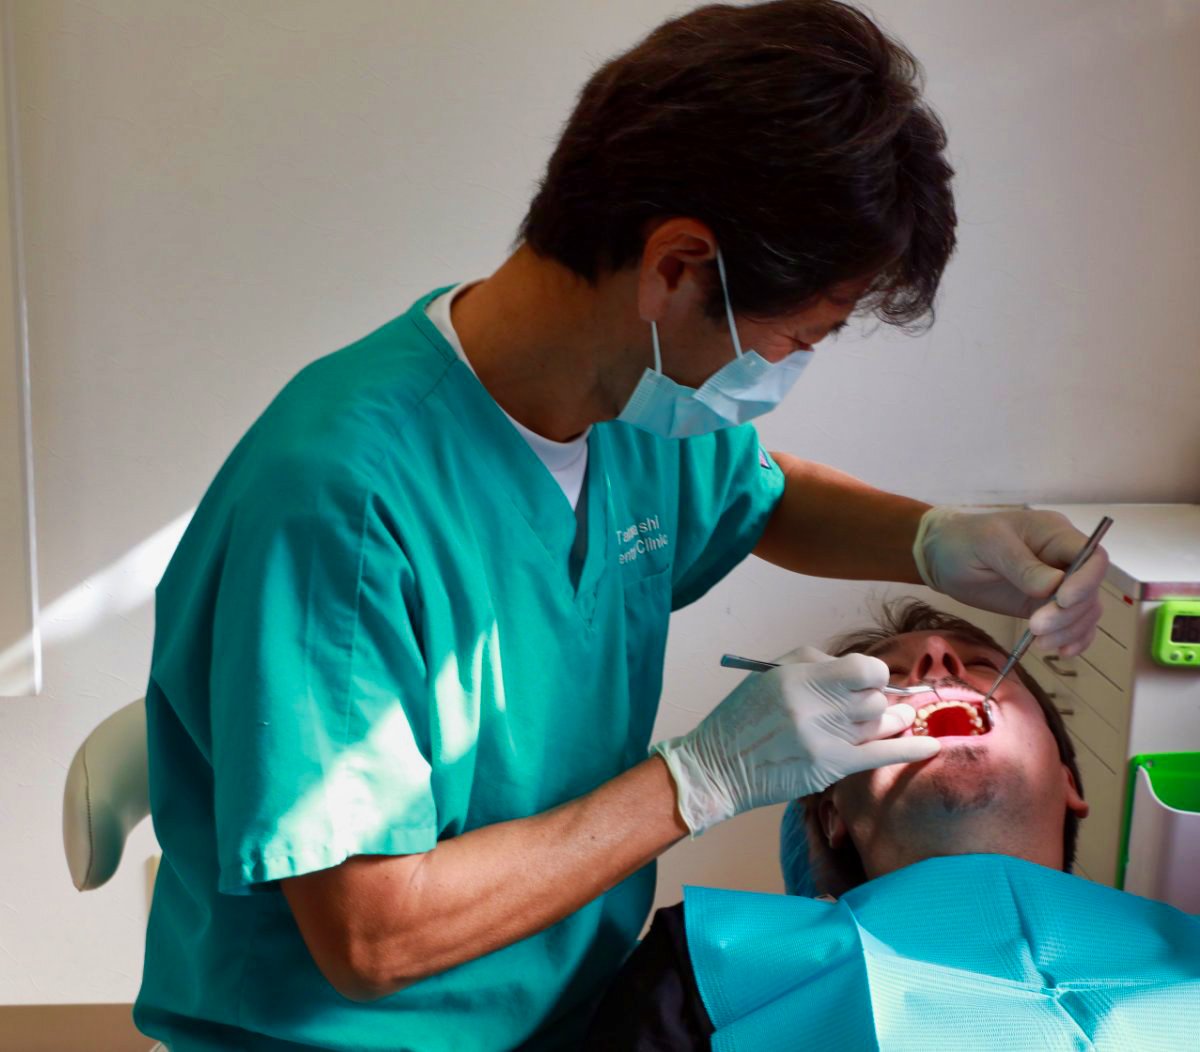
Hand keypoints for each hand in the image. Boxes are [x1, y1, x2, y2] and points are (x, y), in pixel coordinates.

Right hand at [652, 648, 940, 835]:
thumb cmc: (743, 718)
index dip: (873, 674)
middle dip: (877, 701)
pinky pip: (880, 755)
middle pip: (874, 699)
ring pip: (878, 725)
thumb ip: (816, 665)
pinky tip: (931, 746)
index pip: (862, 668)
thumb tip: (863, 674)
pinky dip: (910, 750)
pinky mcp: (827, 767)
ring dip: (890, 722)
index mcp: (797, 676)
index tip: (867, 681)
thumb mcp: (771, 675)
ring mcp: (822, 739)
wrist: (717, 766)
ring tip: (895, 721)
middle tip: (869, 707)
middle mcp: (812, 705)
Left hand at [913, 507, 1108, 654]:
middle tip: (1036, 627)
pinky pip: (1073, 624)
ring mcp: (1057, 584)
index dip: (1085, 581)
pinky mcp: (1046, 606)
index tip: (1062, 601)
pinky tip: (1061, 651)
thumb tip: (1054, 586)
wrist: (942, 557)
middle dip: (1067, 614)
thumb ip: (1020, 564)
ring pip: (1085, 611)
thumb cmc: (964, 540)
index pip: (1093, 557)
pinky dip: (1073, 639)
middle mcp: (1064, 559)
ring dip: (1069, 631)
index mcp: (1056, 533)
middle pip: (1089, 590)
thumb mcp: (988, 545)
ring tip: (1039, 642)